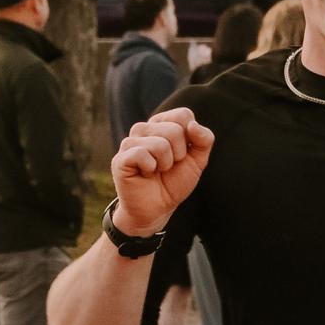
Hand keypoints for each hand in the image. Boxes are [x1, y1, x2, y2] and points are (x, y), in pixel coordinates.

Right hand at [111, 109, 213, 234]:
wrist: (158, 209)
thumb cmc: (174, 182)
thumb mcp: (197, 161)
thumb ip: (204, 140)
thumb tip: (193, 125)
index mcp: (162, 125)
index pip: (183, 115)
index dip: (191, 138)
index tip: (183, 154)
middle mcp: (144, 128)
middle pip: (174, 130)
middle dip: (179, 155)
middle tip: (168, 166)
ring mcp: (130, 142)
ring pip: (160, 144)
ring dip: (166, 164)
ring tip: (157, 171)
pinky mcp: (121, 158)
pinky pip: (142, 155)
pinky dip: (151, 169)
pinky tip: (145, 174)